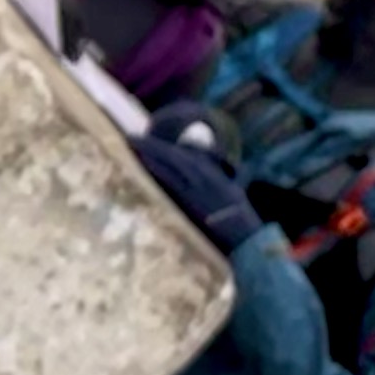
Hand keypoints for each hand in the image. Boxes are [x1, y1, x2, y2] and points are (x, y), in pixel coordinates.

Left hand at [131, 130, 261, 255]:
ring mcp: (196, 184)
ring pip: (169, 160)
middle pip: (172, 154)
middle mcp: (203, 174)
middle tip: (130, 137)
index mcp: (212, 173)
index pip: (183, 155)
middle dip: (151, 145)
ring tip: (130, 143)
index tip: (147, 141)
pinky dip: (155, 166)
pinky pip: (169, 177)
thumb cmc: (240, 221)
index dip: (163, 148)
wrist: (245, 236)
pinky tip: (141, 160)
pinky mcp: (189, 197)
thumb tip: (202, 183)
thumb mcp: (230, 194)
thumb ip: (216, 184)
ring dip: (148, 151)